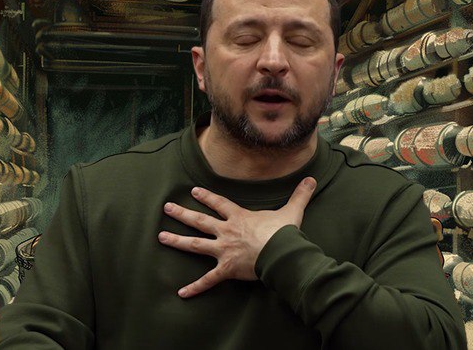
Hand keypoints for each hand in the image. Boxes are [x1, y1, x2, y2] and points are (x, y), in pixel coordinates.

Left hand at [158, 177, 316, 297]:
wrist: (281, 254)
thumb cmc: (284, 233)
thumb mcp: (292, 211)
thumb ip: (299, 196)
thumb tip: (312, 180)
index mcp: (239, 217)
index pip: (219, 204)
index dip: (206, 196)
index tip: (194, 191)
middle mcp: (226, 231)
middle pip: (200, 221)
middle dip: (182, 214)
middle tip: (166, 208)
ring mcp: (223, 250)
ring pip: (195, 245)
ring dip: (177, 241)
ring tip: (161, 237)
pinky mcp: (226, 269)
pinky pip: (208, 279)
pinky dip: (195, 287)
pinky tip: (181, 293)